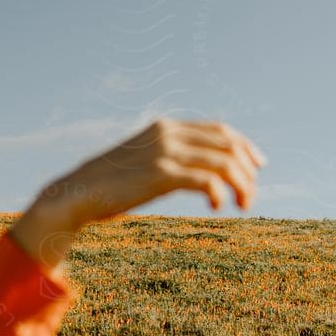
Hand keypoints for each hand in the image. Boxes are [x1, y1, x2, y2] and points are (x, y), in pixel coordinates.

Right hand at [36, 116, 266, 230]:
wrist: (77, 194)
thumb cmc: (108, 183)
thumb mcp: (142, 161)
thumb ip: (166, 156)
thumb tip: (194, 170)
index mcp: (165, 127)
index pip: (219, 129)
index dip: (245, 145)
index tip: (258, 165)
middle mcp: (168, 134)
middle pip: (228, 144)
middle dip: (248, 170)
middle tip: (250, 195)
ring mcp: (165, 152)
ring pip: (224, 163)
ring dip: (241, 185)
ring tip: (242, 205)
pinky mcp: (161, 174)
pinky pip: (207, 181)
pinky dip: (219, 194)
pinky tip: (216, 207)